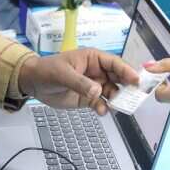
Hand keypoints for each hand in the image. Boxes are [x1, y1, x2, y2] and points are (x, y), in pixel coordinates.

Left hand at [19, 49, 139, 114]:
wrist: (33, 83)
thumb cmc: (47, 70)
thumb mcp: (62, 74)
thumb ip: (80, 82)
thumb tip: (98, 91)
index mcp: (93, 58)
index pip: (114, 63)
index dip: (127, 71)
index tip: (136, 81)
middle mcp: (97, 71)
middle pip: (119, 79)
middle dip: (127, 88)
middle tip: (133, 98)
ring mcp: (94, 86)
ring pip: (112, 93)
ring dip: (116, 100)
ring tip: (116, 107)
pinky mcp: (88, 98)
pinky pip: (102, 103)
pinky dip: (104, 108)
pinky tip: (101, 111)